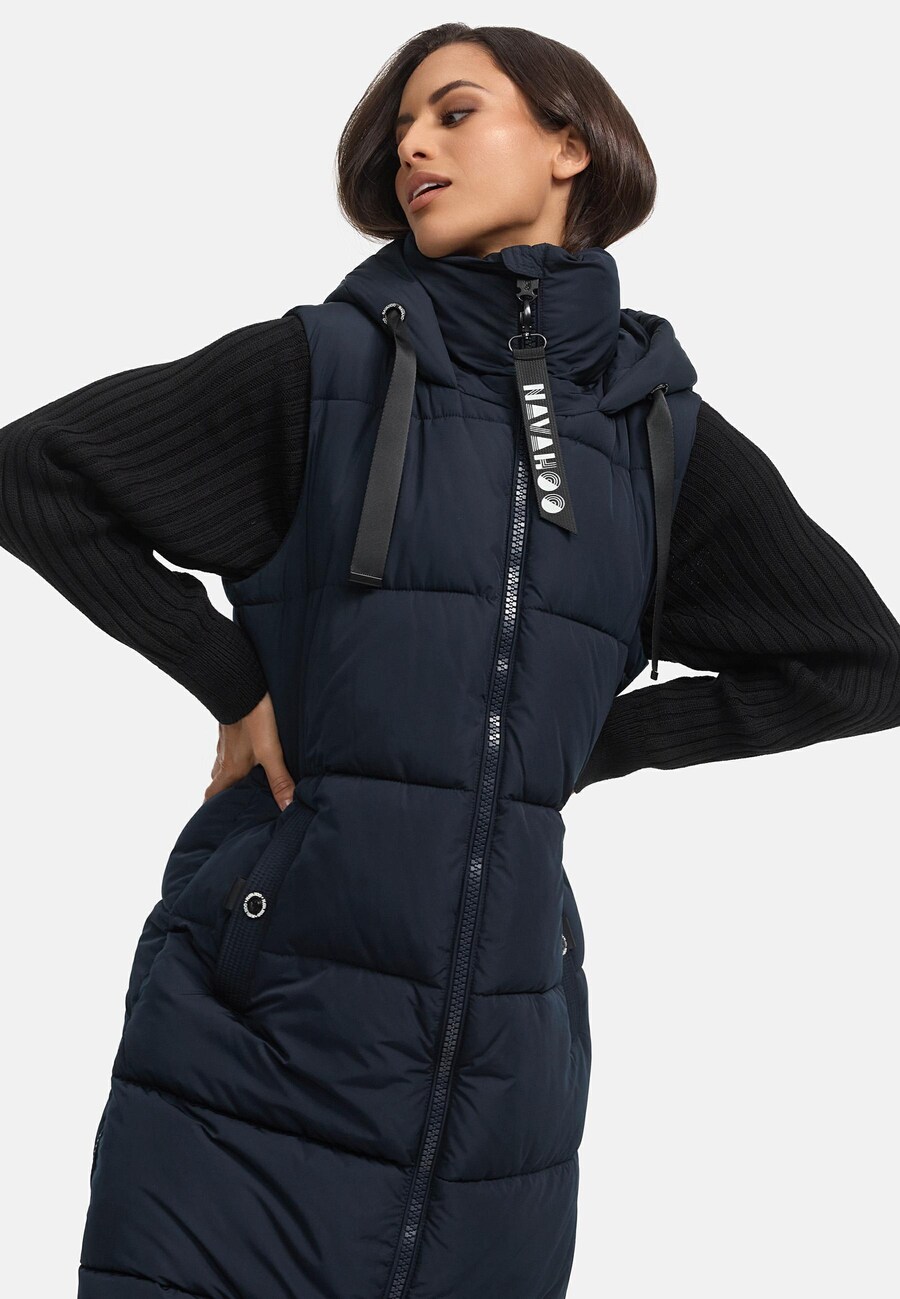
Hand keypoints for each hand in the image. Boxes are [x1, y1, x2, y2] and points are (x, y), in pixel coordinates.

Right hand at [204, 691, 295, 810]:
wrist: (239, 684)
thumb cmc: (253, 719)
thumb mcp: (271, 752)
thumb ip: (279, 780)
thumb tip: (287, 808)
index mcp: (230, 769)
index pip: (212, 795)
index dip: (211, 809)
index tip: (213, 821)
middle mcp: (223, 758)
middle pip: (217, 781)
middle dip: (222, 794)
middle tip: (234, 804)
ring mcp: (224, 741)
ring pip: (222, 763)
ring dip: (229, 774)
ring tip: (244, 781)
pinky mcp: (229, 726)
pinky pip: (228, 746)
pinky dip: (234, 755)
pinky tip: (248, 751)